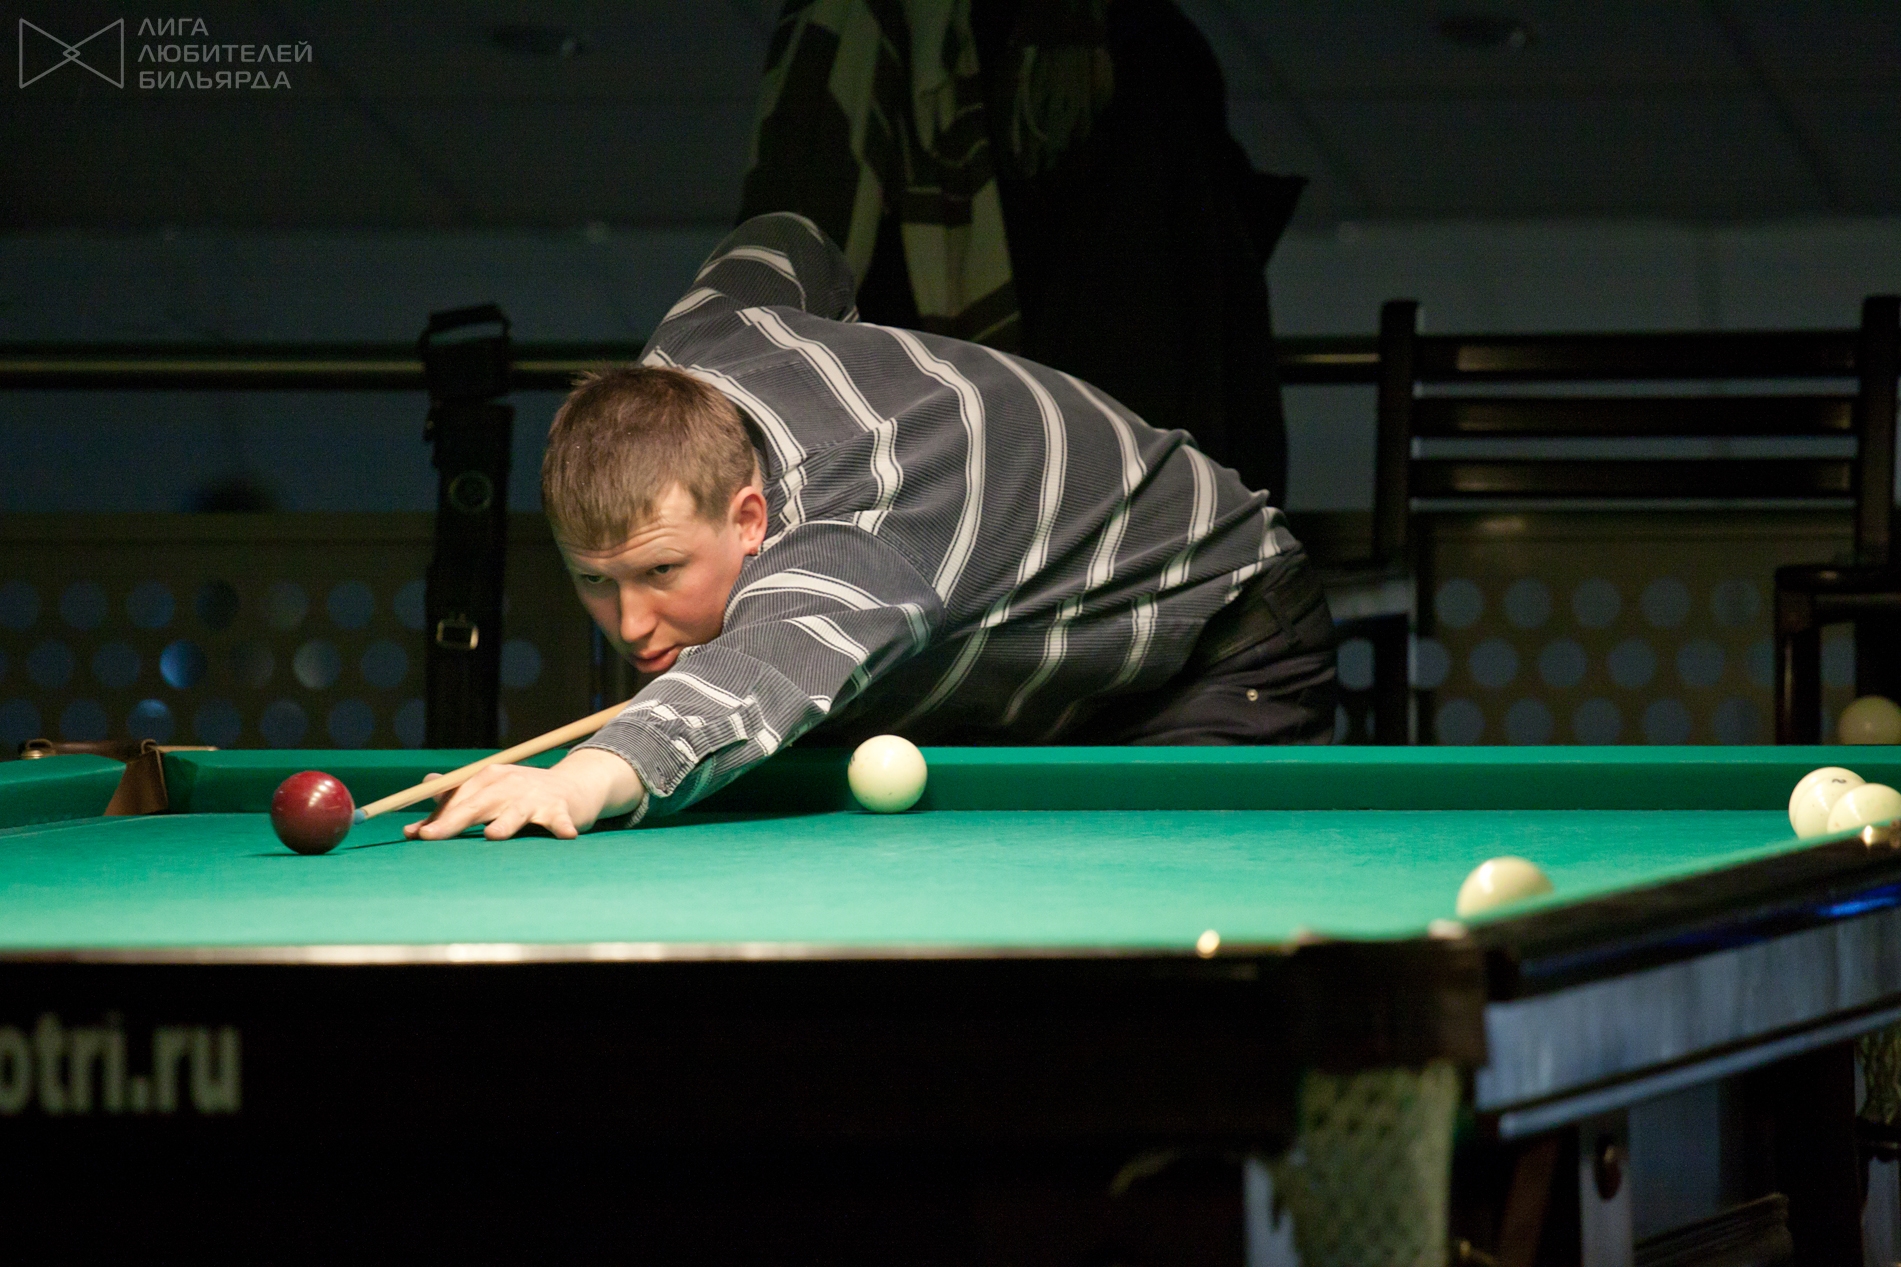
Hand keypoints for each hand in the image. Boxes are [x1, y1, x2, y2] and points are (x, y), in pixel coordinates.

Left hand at [404, 748, 645, 840]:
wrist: (571, 786)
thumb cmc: (521, 795)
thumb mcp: (488, 794)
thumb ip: (453, 807)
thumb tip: (414, 819)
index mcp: (489, 778)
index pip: (458, 797)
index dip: (437, 816)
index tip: (417, 834)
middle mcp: (510, 783)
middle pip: (478, 804)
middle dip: (453, 820)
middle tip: (431, 836)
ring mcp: (535, 795)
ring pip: (516, 811)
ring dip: (506, 823)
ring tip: (493, 835)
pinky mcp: (561, 808)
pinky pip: (559, 819)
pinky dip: (561, 827)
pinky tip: (566, 835)